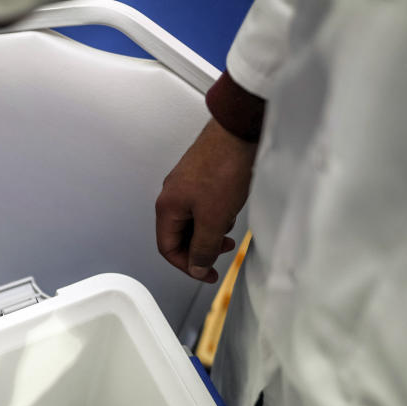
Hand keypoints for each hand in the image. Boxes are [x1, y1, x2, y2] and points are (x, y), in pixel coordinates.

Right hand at [155, 118, 257, 282]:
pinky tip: (231, 208)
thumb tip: (196, 267)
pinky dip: (215, 213)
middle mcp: (171, 195)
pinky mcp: (200, 175)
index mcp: (167, 207)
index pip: (167, 248)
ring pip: (193, 220)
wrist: (238, 131)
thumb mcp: (214, 219)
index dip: (187, 265)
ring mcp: (185, 184)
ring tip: (229, 228)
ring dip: (210, 230)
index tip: (207, 273)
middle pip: (179, 234)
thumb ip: (203, 248)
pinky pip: (202, 204)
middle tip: (221, 251)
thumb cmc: (223, 168)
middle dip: (201, 247)